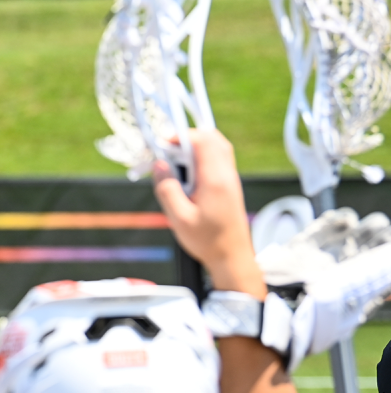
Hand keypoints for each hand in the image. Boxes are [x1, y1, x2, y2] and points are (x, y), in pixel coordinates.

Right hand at [153, 130, 264, 298]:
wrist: (232, 256)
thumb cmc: (207, 240)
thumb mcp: (179, 218)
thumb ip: (167, 189)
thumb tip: (159, 165)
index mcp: (215, 180)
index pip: (202, 141)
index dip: (180, 136)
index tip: (162, 145)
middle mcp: (227, 174)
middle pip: (212, 138)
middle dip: (187, 139)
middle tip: (168, 153)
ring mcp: (231, 178)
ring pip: (217, 147)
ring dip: (195, 148)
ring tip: (176, 165)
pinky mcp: (230, 184)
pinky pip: (218, 159)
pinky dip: (201, 158)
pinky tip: (188, 176)